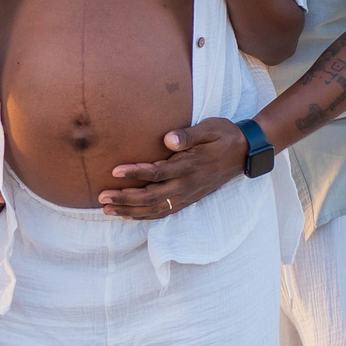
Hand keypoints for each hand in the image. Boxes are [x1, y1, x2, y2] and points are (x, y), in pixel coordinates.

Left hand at [97, 117, 247, 218]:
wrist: (244, 153)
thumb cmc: (223, 136)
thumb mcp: (209, 128)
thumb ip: (188, 134)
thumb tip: (169, 140)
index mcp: (190, 166)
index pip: (158, 173)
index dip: (136, 173)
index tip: (115, 171)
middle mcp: (186, 185)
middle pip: (151, 197)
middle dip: (125, 198)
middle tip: (102, 196)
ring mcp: (187, 195)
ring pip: (155, 209)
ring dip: (130, 211)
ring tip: (107, 209)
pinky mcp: (187, 200)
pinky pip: (163, 213)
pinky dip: (144, 217)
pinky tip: (128, 215)